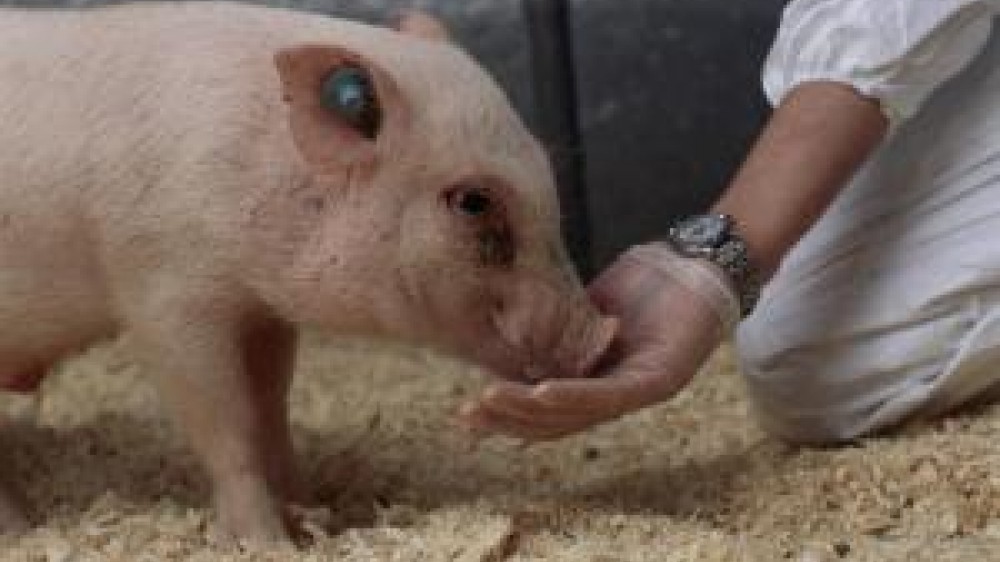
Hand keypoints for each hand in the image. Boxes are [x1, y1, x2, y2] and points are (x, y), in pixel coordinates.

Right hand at [457, 243, 735, 440]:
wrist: (697, 264)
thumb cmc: (645, 286)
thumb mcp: (586, 311)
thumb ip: (555, 334)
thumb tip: (506, 342)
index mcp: (597, 383)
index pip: (546, 412)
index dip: (507, 416)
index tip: (468, 411)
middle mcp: (616, 397)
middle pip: (557, 422)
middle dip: (509, 419)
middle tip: (468, 413)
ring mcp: (639, 392)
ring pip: (578, 413)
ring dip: (532, 410)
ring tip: (492, 401)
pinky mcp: (660, 380)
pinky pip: (610, 394)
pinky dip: (574, 394)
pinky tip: (542, 391)